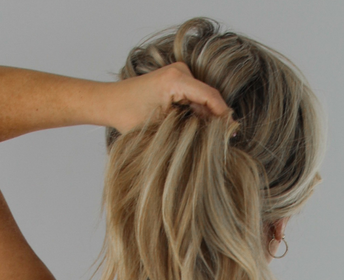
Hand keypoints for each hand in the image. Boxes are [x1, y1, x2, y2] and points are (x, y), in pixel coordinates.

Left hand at [102, 62, 229, 134]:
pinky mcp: (176, 80)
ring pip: (203, 98)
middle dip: (216, 119)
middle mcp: (179, 71)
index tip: (232, 134)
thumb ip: (186, 130)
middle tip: (223, 143)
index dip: (223, 115)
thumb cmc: (127, 114)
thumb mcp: (159, 128)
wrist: (111, 102)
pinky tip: (199, 130)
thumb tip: (208, 141)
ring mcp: (178, 74)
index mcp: (175, 79)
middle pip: (208, 97)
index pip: (209, 96)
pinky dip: (198, 113)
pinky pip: (195, 97)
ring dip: (207, 117)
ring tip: (210, 139)